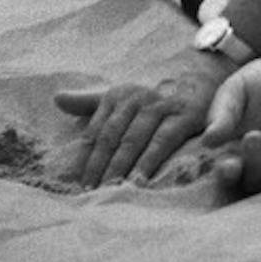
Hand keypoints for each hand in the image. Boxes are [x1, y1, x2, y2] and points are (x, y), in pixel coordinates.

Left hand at [53, 58, 228, 187]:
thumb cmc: (159, 84)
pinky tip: (140, 182)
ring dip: (119, 169)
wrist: (203, 65)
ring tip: (108, 194)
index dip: (84, 160)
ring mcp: (160, 105)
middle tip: (87, 196)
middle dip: (97, 169)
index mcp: (118, 94)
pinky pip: (162, 142)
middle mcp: (136, 98)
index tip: (74, 185)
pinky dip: (149, 162)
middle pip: (110, 139)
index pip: (94, 133)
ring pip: (132, 142)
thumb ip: (91, 99)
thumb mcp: (126, 89)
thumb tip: (57, 99)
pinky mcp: (185, 114)